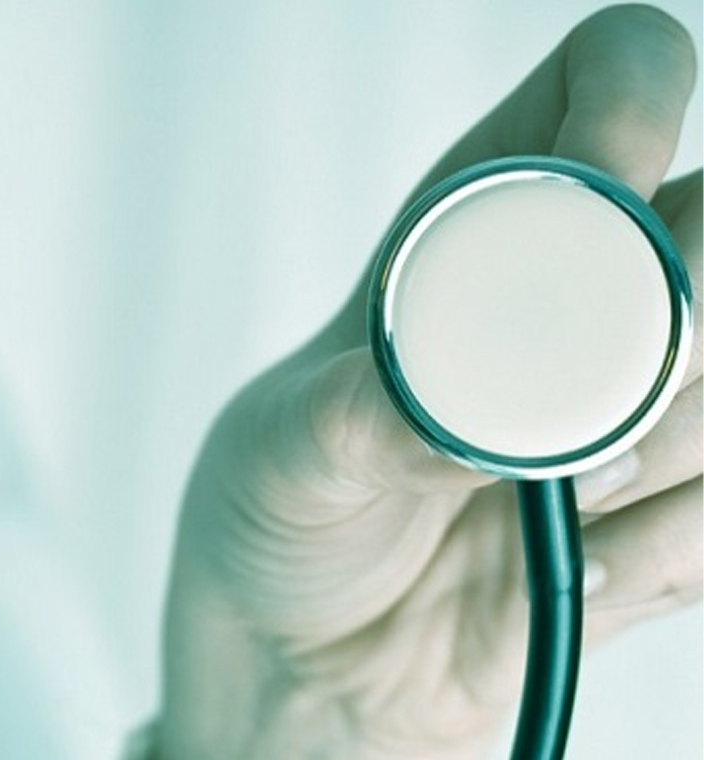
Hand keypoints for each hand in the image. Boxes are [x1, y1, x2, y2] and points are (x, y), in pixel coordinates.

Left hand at [157, 6, 700, 758]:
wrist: (309, 659)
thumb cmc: (280, 516)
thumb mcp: (283, 455)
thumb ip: (359, 416)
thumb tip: (453, 399)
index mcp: (480, 223)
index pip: (608, 84)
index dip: (624, 112)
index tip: (589, 207)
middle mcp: (585, 297)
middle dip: (678, 301)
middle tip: (584, 398)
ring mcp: (644, 407)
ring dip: (667, 441)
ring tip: (551, 500)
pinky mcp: (676, 517)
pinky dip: (666, 547)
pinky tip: (576, 563)